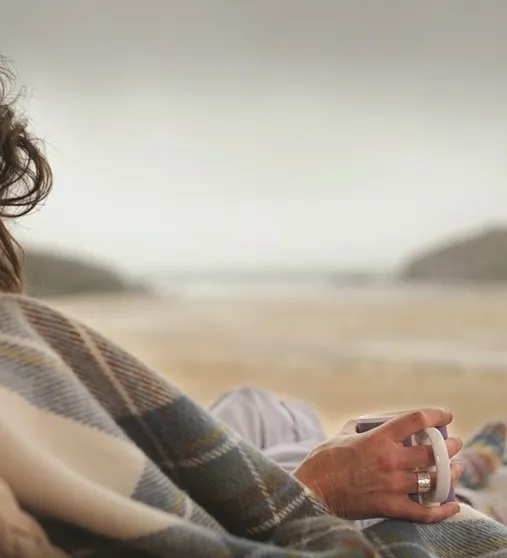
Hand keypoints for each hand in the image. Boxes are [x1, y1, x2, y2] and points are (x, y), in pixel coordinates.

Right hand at [293, 408, 462, 522]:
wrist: (313, 490)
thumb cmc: (324, 460)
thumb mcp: (343, 434)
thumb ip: (363, 427)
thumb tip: (376, 423)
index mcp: (378, 438)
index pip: (415, 420)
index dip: (435, 414)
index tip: (446, 414)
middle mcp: (390, 460)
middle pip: (433, 451)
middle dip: (450, 445)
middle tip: (454, 443)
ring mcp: (392, 485)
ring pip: (434, 479)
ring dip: (451, 473)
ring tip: (457, 467)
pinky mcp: (390, 507)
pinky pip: (425, 513)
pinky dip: (443, 511)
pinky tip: (454, 505)